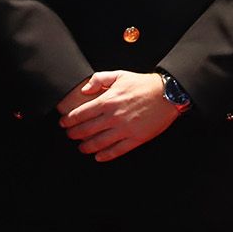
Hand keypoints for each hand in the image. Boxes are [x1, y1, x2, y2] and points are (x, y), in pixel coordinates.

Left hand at [58, 70, 179, 161]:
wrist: (168, 94)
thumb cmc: (144, 84)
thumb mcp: (120, 75)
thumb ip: (99, 79)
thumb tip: (84, 89)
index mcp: (107, 101)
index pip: (80, 114)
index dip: (68, 121)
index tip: (64, 123)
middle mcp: (113, 117)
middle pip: (86, 130)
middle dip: (74, 134)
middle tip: (70, 135)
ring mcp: (124, 129)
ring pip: (98, 143)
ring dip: (86, 147)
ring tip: (82, 148)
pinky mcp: (135, 139)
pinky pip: (116, 151)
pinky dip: (105, 155)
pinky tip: (99, 156)